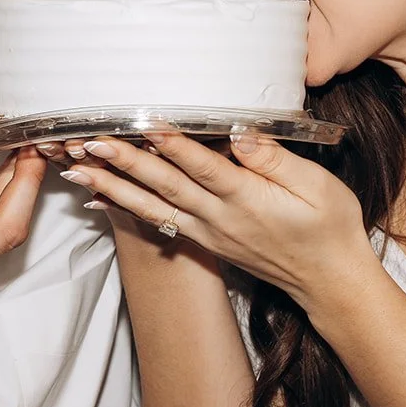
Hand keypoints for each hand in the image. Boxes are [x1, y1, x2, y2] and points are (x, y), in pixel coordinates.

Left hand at [59, 131, 371, 305]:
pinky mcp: (203, 241)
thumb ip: (275, 160)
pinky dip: (125, 209)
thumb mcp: (319, 187)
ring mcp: (207, 232)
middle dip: (124, 162)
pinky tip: (97, 200)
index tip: (144, 124)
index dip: (173, 144)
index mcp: (248, 200)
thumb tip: (240, 133)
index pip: (203, 167)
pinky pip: (157, 222)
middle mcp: (219, 218)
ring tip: (75, 168)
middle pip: (164, 185)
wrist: (329, 282)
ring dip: (111, 186)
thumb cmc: (330, 228)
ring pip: (151, 205)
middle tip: (88, 142)